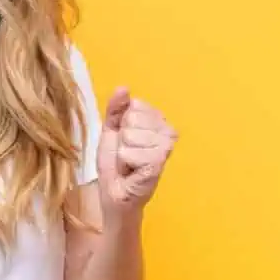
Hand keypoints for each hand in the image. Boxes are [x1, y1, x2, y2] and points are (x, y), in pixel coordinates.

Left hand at [96, 86, 177, 215]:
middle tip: (127, 153)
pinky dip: (125, 162)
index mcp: (158, 120)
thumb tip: (124, 88)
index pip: (136, 104)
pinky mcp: (159, 162)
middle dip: (123, 137)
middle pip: (133, 118)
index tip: (125, 139)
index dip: (123, 123)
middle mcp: (168, 131)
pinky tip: (132, 170)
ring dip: (123, 151)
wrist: (114, 192)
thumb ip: (116, 108)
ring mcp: (165, 147)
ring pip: (130, 134)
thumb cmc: (115, 161)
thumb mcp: (111, 130)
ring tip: (129, 163)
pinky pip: (130, 152)